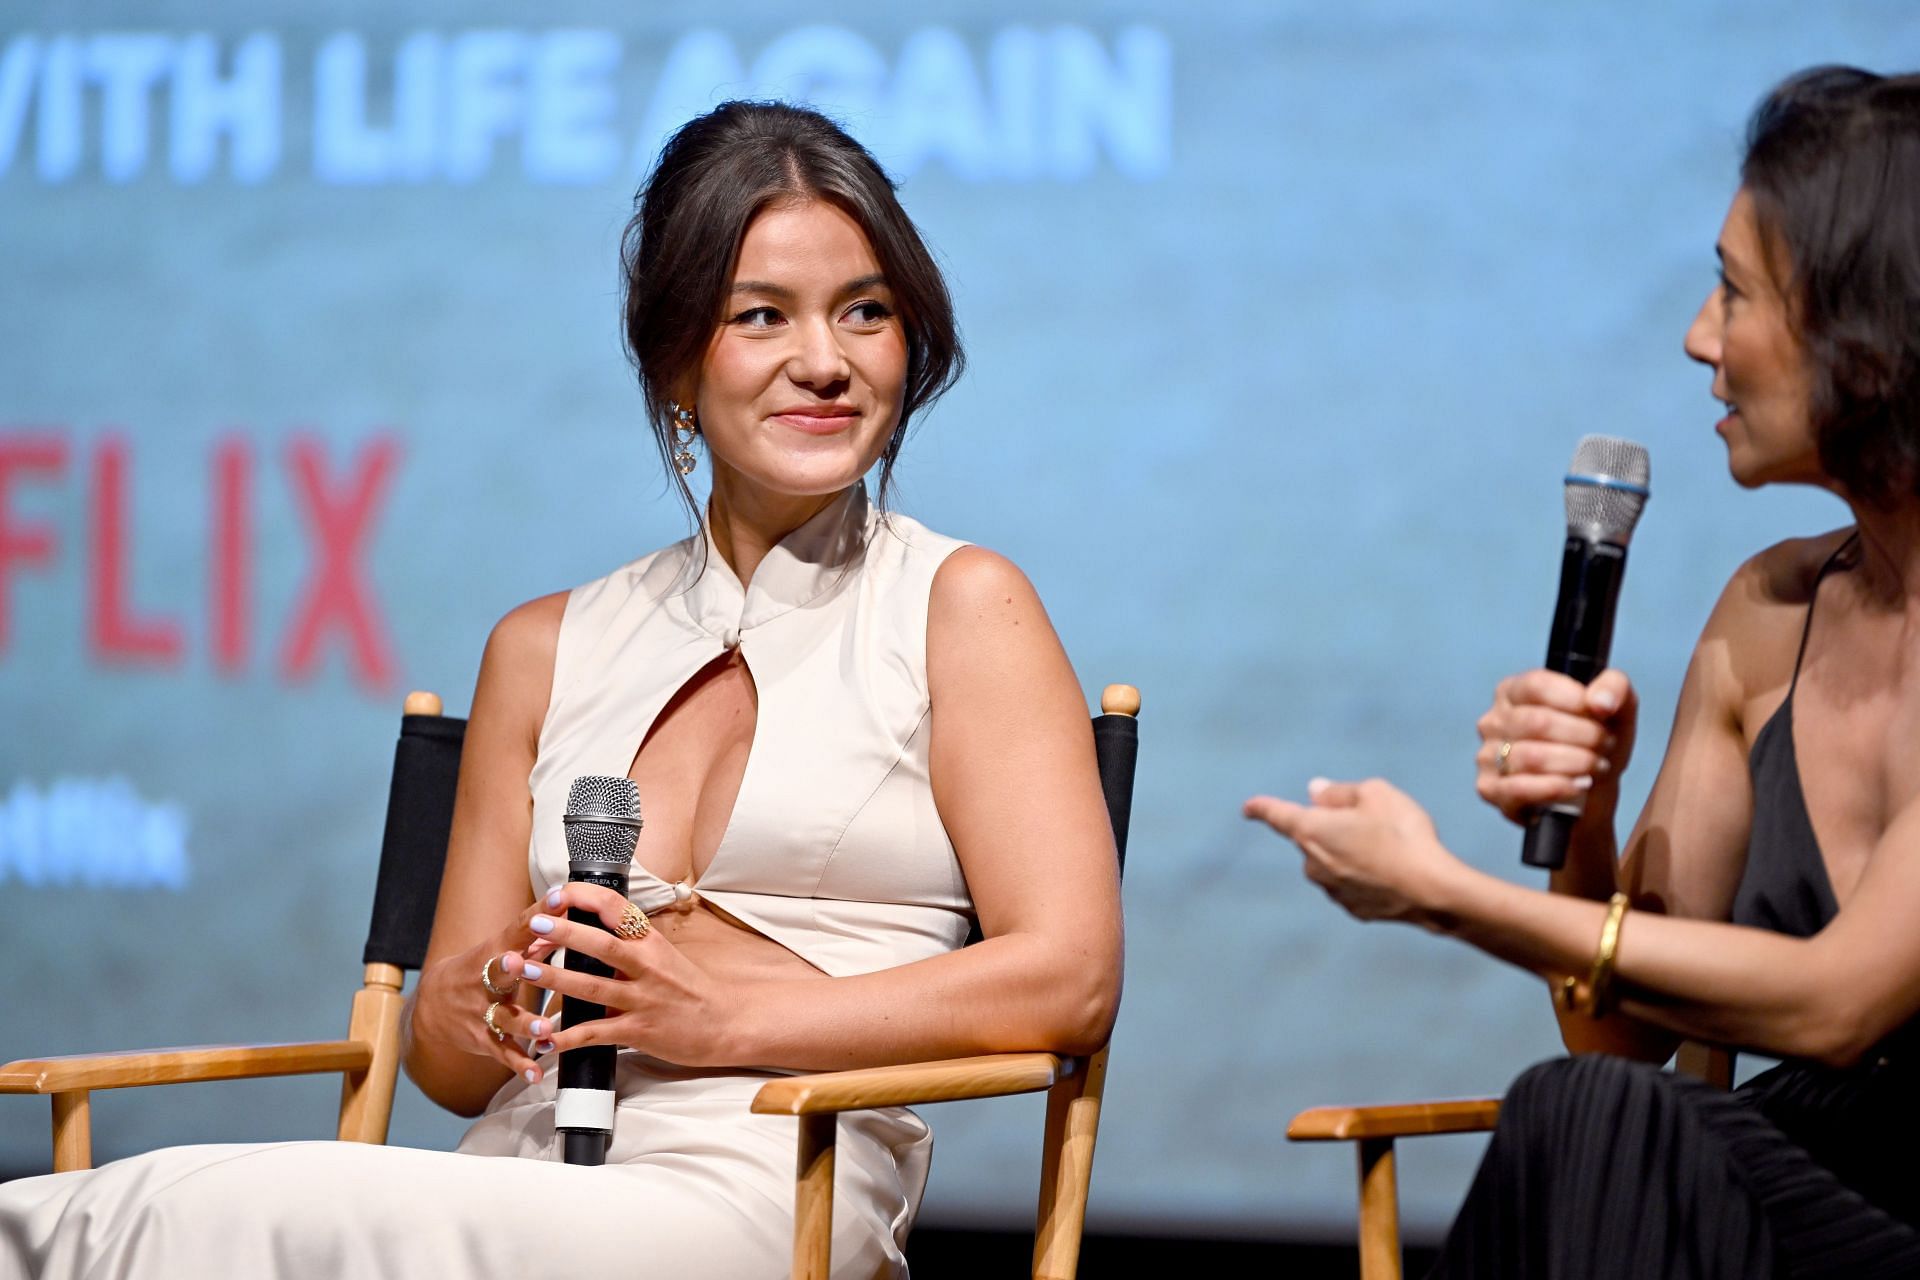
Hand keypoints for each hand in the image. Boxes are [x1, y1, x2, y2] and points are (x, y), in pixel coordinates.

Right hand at [407, 900, 559, 1084]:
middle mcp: (487, 980)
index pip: (519, 928)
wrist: (430, 1006)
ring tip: (544, 1029)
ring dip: (525, 1023)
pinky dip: (519, 1064)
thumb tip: (571, 911)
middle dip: (509, 967)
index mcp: (497, 952)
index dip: (539, 913)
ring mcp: (483, 1012)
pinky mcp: (483, 1039)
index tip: (559, 896)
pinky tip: (536, 1074)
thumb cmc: (479, 969)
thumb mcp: (500, 949)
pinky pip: (503, 1053)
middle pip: (498, 972)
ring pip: (504, 1018)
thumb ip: (537, 936)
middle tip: (519, 961)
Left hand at [507, 883, 742, 1068]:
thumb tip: (584, 932)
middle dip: (565, 933)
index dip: (586, 899)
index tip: (559, 893)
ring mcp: (643, 999)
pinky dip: (567, 1037)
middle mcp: (647, 967)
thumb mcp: (663, 956)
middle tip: (534, 924)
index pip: (617, 909)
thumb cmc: (689, 989)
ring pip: (594, 987)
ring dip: (556, 979)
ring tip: (525, 969)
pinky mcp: (640, 1031)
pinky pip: (596, 1033)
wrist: (724, 1023)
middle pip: (602, 945)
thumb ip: (627, 946)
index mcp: (650, 943)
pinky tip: (543, 1040)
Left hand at [1244, 777, 1461, 925]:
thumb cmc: (1402, 834)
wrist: (1433, 891)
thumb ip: (1339, 792)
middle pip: (1314, 836)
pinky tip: (1396, 872)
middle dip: (1334, 826)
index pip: (1277, 815)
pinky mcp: (1354, 909)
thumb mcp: (1375, 794)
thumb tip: (1316, 793)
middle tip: (1374, 819)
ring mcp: (1332, 890)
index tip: (1249, 808)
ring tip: (1393, 847)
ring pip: (1334, 860)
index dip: (1262, 808)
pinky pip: (1353, 882)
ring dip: (1352, 851)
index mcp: (1311, 831)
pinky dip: (1366, 874)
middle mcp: (1313, 864)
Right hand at [1475, 668, 1637, 823]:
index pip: (1537, 685)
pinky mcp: (1490, 790)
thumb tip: (1599, 702)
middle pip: (1538, 722)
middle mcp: (1493, 721)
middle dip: (1584, 736)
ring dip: (1576, 763)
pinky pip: (1520, 788)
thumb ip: (1614, 686)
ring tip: (1596, 767)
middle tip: (1605, 746)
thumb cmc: (1593, 747)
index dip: (1575, 700)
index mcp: (1514, 692)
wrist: (1590, 796)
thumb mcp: (1616, 710)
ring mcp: (1487, 756)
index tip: (1603, 715)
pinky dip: (1557, 787)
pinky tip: (1578, 786)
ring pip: (1531, 756)